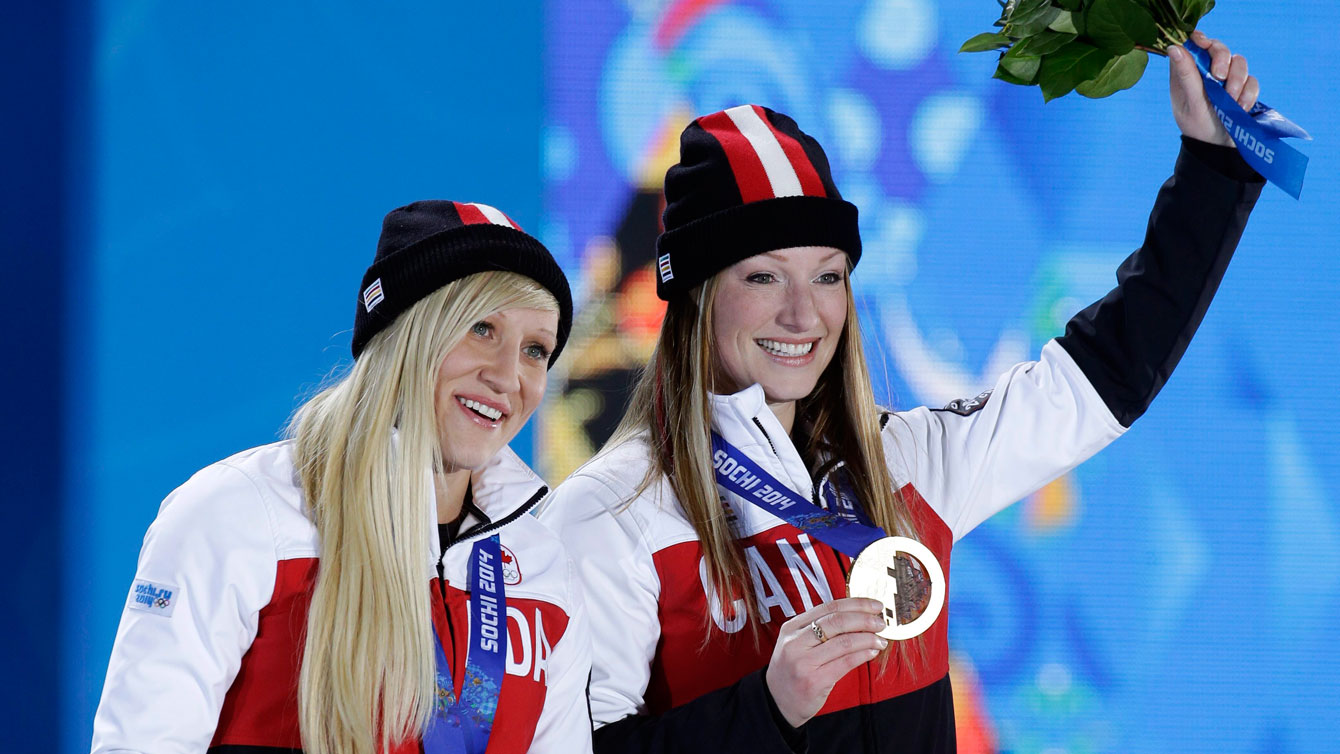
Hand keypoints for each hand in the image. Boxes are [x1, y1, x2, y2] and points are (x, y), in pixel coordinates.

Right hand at [765, 598, 887, 727]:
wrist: (777, 702)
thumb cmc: (793, 670)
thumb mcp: (797, 643)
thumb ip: (820, 630)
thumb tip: (858, 617)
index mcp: (792, 627)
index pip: (829, 607)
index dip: (856, 604)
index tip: (875, 606)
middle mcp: (795, 642)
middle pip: (837, 622)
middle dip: (864, 619)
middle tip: (881, 622)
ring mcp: (803, 662)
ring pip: (844, 642)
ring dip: (868, 638)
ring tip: (880, 639)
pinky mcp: (814, 681)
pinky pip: (846, 662)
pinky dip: (863, 654)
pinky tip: (872, 652)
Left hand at [1168, 31, 1259, 146]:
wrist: (1219, 148)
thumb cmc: (1198, 126)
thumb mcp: (1191, 102)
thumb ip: (1186, 75)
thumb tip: (1174, 47)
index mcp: (1187, 73)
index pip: (1192, 45)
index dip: (1200, 38)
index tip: (1205, 44)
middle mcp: (1206, 72)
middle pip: (1219, 48)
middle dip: (1223, 60)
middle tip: (1219, 77)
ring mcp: (1226, 78)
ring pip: (1239, 62)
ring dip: (1237, 80)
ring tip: (1231, 100)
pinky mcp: (1243, 88)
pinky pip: (1252, 80)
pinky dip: (1248, 93)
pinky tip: (1240, 107)